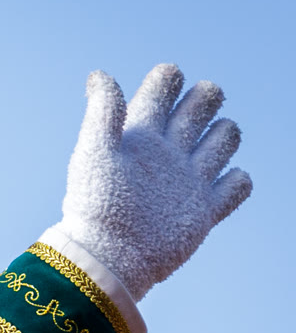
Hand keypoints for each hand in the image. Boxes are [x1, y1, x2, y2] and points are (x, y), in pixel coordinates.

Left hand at [61, 64, 250, 300]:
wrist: (107, 257)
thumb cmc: (95, 204)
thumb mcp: (95, 151)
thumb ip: (103, 111)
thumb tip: (100, 74)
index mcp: (140, 133)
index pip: (164, 88)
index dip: (169, 79)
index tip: (165, 86)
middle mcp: (167, 152)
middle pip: (201, 106)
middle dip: (206, 98)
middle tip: (192, 114)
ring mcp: (188, 180)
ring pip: (223, 139)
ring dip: (224, 135)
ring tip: (201, 152)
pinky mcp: (204, 211)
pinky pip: (236, 186)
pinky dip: (237, 180)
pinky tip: (218, 185)